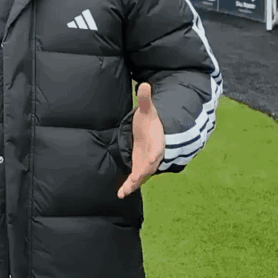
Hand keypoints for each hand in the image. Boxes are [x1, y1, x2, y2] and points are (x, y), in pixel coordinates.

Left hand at [117, 83, 163, 198]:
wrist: (154, 133)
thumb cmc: (150, 122)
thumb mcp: (147, 111)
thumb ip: (145, 100)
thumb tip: (144, 84)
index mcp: (156, 142)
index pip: (156, 149)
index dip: (154, 154)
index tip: (152, 158)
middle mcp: (152, 155)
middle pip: (148, 167)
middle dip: (142, 174)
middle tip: (134, 181)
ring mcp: (145, 163)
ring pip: (141, 176)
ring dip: (133, 184)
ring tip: (123, 192)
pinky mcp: (139, 167)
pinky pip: (134, 178)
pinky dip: (129, 185)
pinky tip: (120, 193)